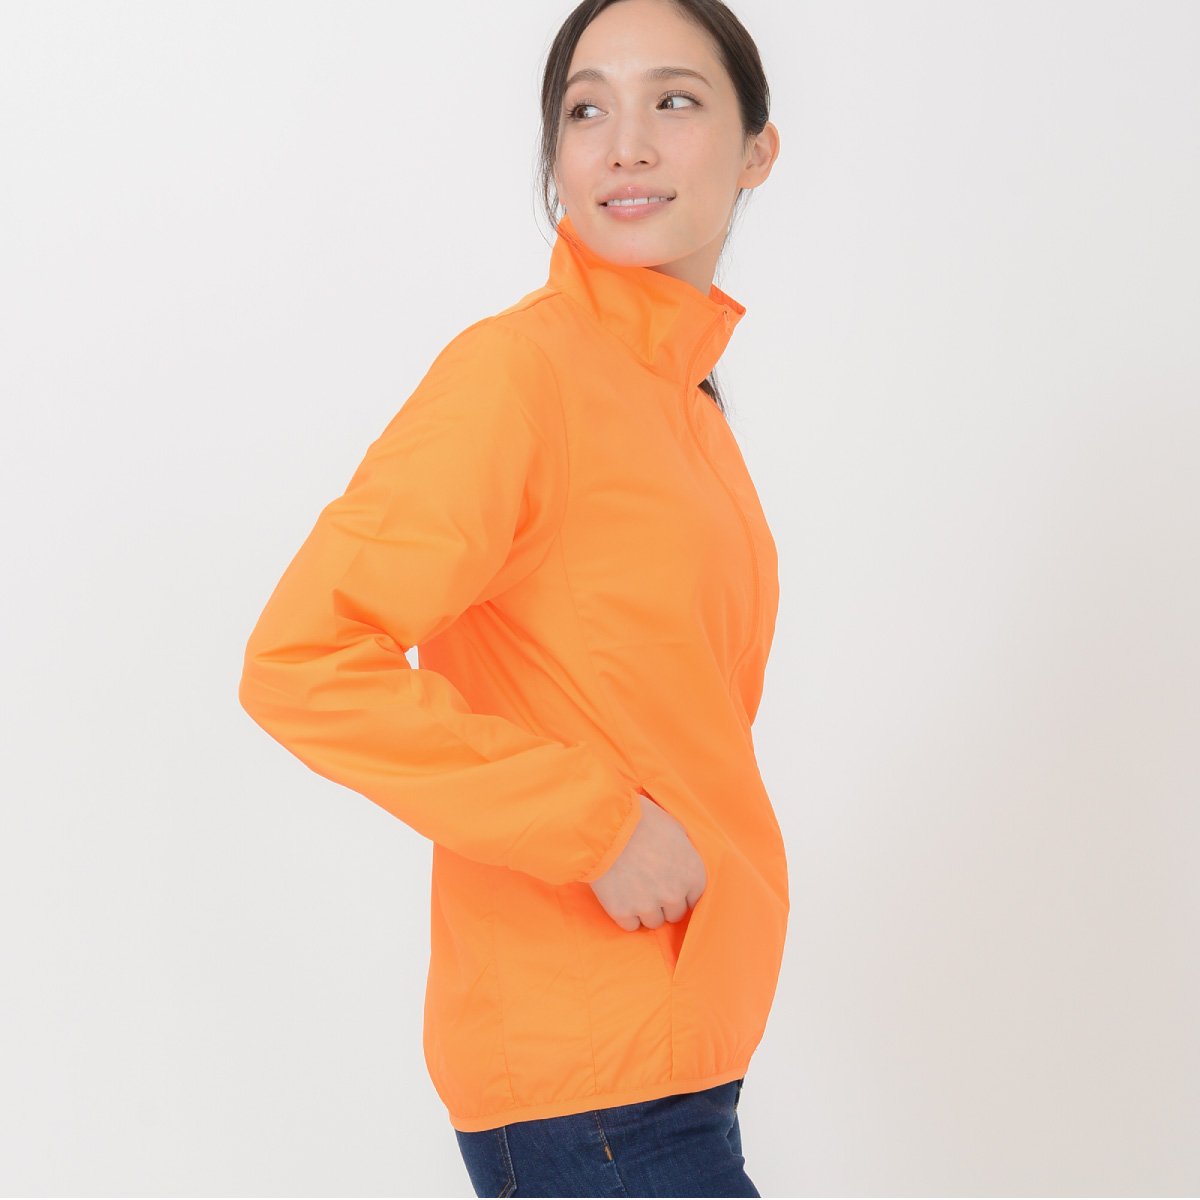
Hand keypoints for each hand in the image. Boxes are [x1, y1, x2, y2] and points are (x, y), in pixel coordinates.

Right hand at [588, 792, 706, 931]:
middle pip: (674, 914)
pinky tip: (620, 894)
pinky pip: (630, 925)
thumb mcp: (674, 828)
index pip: (693, 899)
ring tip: (632, 888)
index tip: (667, 883)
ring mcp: (648, 906)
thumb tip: (681, 860)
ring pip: (653, 922)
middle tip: (648, 884)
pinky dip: (625, 913)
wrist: (606, 824)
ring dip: (645, 909)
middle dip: (663, 902)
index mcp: (693, 874)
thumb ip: (684, 851)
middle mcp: (674, 894)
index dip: (679, 890)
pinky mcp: (623, 912)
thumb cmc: (641, 819)